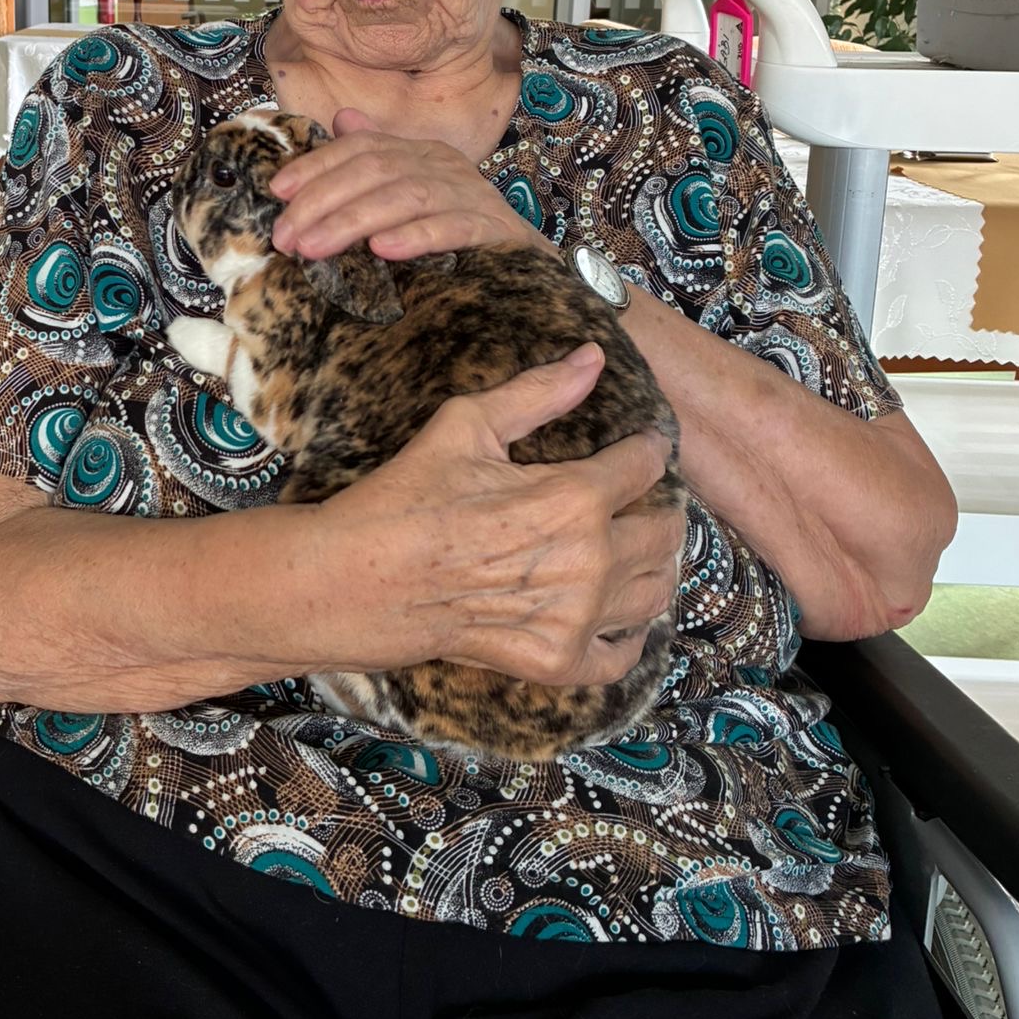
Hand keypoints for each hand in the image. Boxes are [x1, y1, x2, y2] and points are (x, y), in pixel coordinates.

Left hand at [269, 108, 536, 262]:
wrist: (530, 270)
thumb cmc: (459, 234)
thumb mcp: (410, 197)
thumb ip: (376, 160)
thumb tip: (340, 118)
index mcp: (420, 153)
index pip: (361, 147)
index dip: (317, 165)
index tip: (276, 191)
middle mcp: (445, 164)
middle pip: (376, 170)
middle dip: (322, 201)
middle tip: (284, 237)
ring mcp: (472, 194)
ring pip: (405, 196)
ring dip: (353, 221)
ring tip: (313, 248)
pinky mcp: (496, 229)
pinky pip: (453, 226)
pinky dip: (416, 235)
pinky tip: (383, 250)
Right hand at [312, 345, 685, 687]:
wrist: (355, 580)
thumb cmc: (405, 498)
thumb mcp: (465, 426)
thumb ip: (537, 393)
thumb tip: (592, 357)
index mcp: (574, 498)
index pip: (645, 466)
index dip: (650, 448)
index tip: (646, 445)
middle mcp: (589, 562)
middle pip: (663, 532)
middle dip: (659, 509)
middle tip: (643, 502)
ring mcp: (575, 619)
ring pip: (654, 592)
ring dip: (654, 567)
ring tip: (638, 553)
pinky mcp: (556, 662)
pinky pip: (622, 656)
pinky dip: (628, 638)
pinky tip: (617, 618)